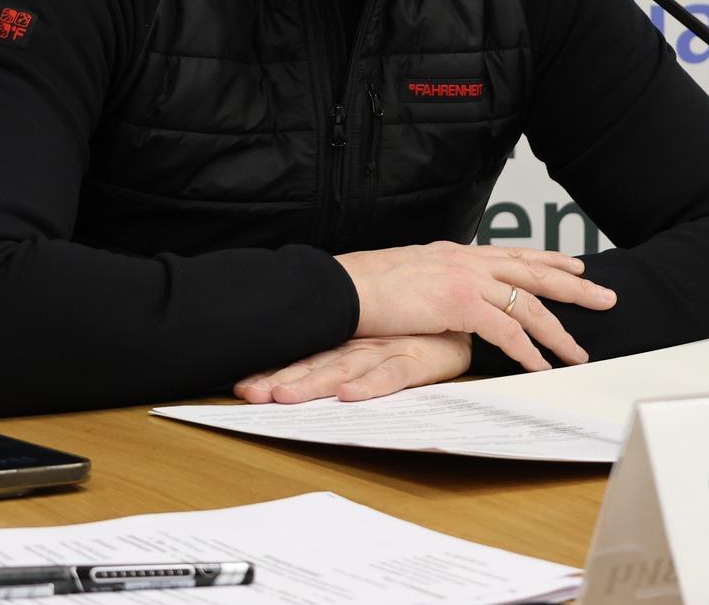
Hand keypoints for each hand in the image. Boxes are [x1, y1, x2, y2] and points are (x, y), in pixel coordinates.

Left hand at [235, 333, 471, 403]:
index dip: (273, 368)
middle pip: (315, 364)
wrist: (468, 313)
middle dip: (280, 379)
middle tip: (248, 393)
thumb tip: (310, 374)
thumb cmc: (420, 332)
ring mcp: (387, 349)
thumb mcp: (379, 342)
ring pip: (343, 368)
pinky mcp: (417, 357)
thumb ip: (347, 353)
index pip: (305, 356)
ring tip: (283, 395)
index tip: (240, 386)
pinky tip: (349, 395)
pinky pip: (391, 373)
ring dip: (313, 383)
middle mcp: (362, 343)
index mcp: (350, 340)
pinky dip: (370, 385)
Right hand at [335, 241, 614, 371]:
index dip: (547, 260)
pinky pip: (504, 330)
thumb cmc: (366, 287)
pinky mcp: (458, 302)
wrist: (342, 287)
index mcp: (457, 253)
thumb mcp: (411, 277)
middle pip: (533, 272)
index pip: (513, 254)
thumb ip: (438, 285)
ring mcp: (465, 279)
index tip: (574, 266)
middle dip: (574, 286)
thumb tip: (449, 301)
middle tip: (607, 297)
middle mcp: (467, 260)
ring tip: (579, 352)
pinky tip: (540, 366)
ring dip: (557, 331)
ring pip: (526, 303)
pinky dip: (526, 350)